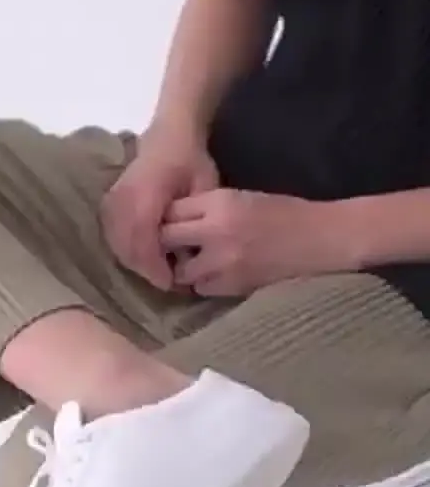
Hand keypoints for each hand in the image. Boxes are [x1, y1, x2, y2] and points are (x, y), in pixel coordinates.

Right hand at [101, 131, 219, 289]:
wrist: (169, 134)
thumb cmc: (191, 160)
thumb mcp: (204, 187)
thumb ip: (195, 221)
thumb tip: (187, 257)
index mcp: (147, 193)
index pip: (143, 240)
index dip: (154, 267)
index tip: (171, 282)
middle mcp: (123, 199)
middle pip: (126, 247)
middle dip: (146, 270)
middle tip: (167, 282)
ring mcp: (111, 201)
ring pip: (116, 245)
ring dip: (136, 263)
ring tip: (158, 270)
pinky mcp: (108, 205)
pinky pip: (111, 236)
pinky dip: (126, 251)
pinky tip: (145, 255)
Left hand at [161, 189, 353, 296]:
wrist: (321, 239)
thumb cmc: (284, 214)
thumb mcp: (241, 198)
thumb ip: (206, 208)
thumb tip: (170, 221)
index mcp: (220, 202)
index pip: (171, 210)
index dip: (166, 218)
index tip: (166, 223)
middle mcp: (216, 231)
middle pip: (166, 239)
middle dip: (165, 244)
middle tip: (171, 246)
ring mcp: (223, 262)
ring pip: (181, 271)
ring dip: (184, 268)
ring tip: (196, 262)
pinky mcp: (233, 286)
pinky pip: (202, 288)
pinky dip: (204, 283)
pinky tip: (216, 275)